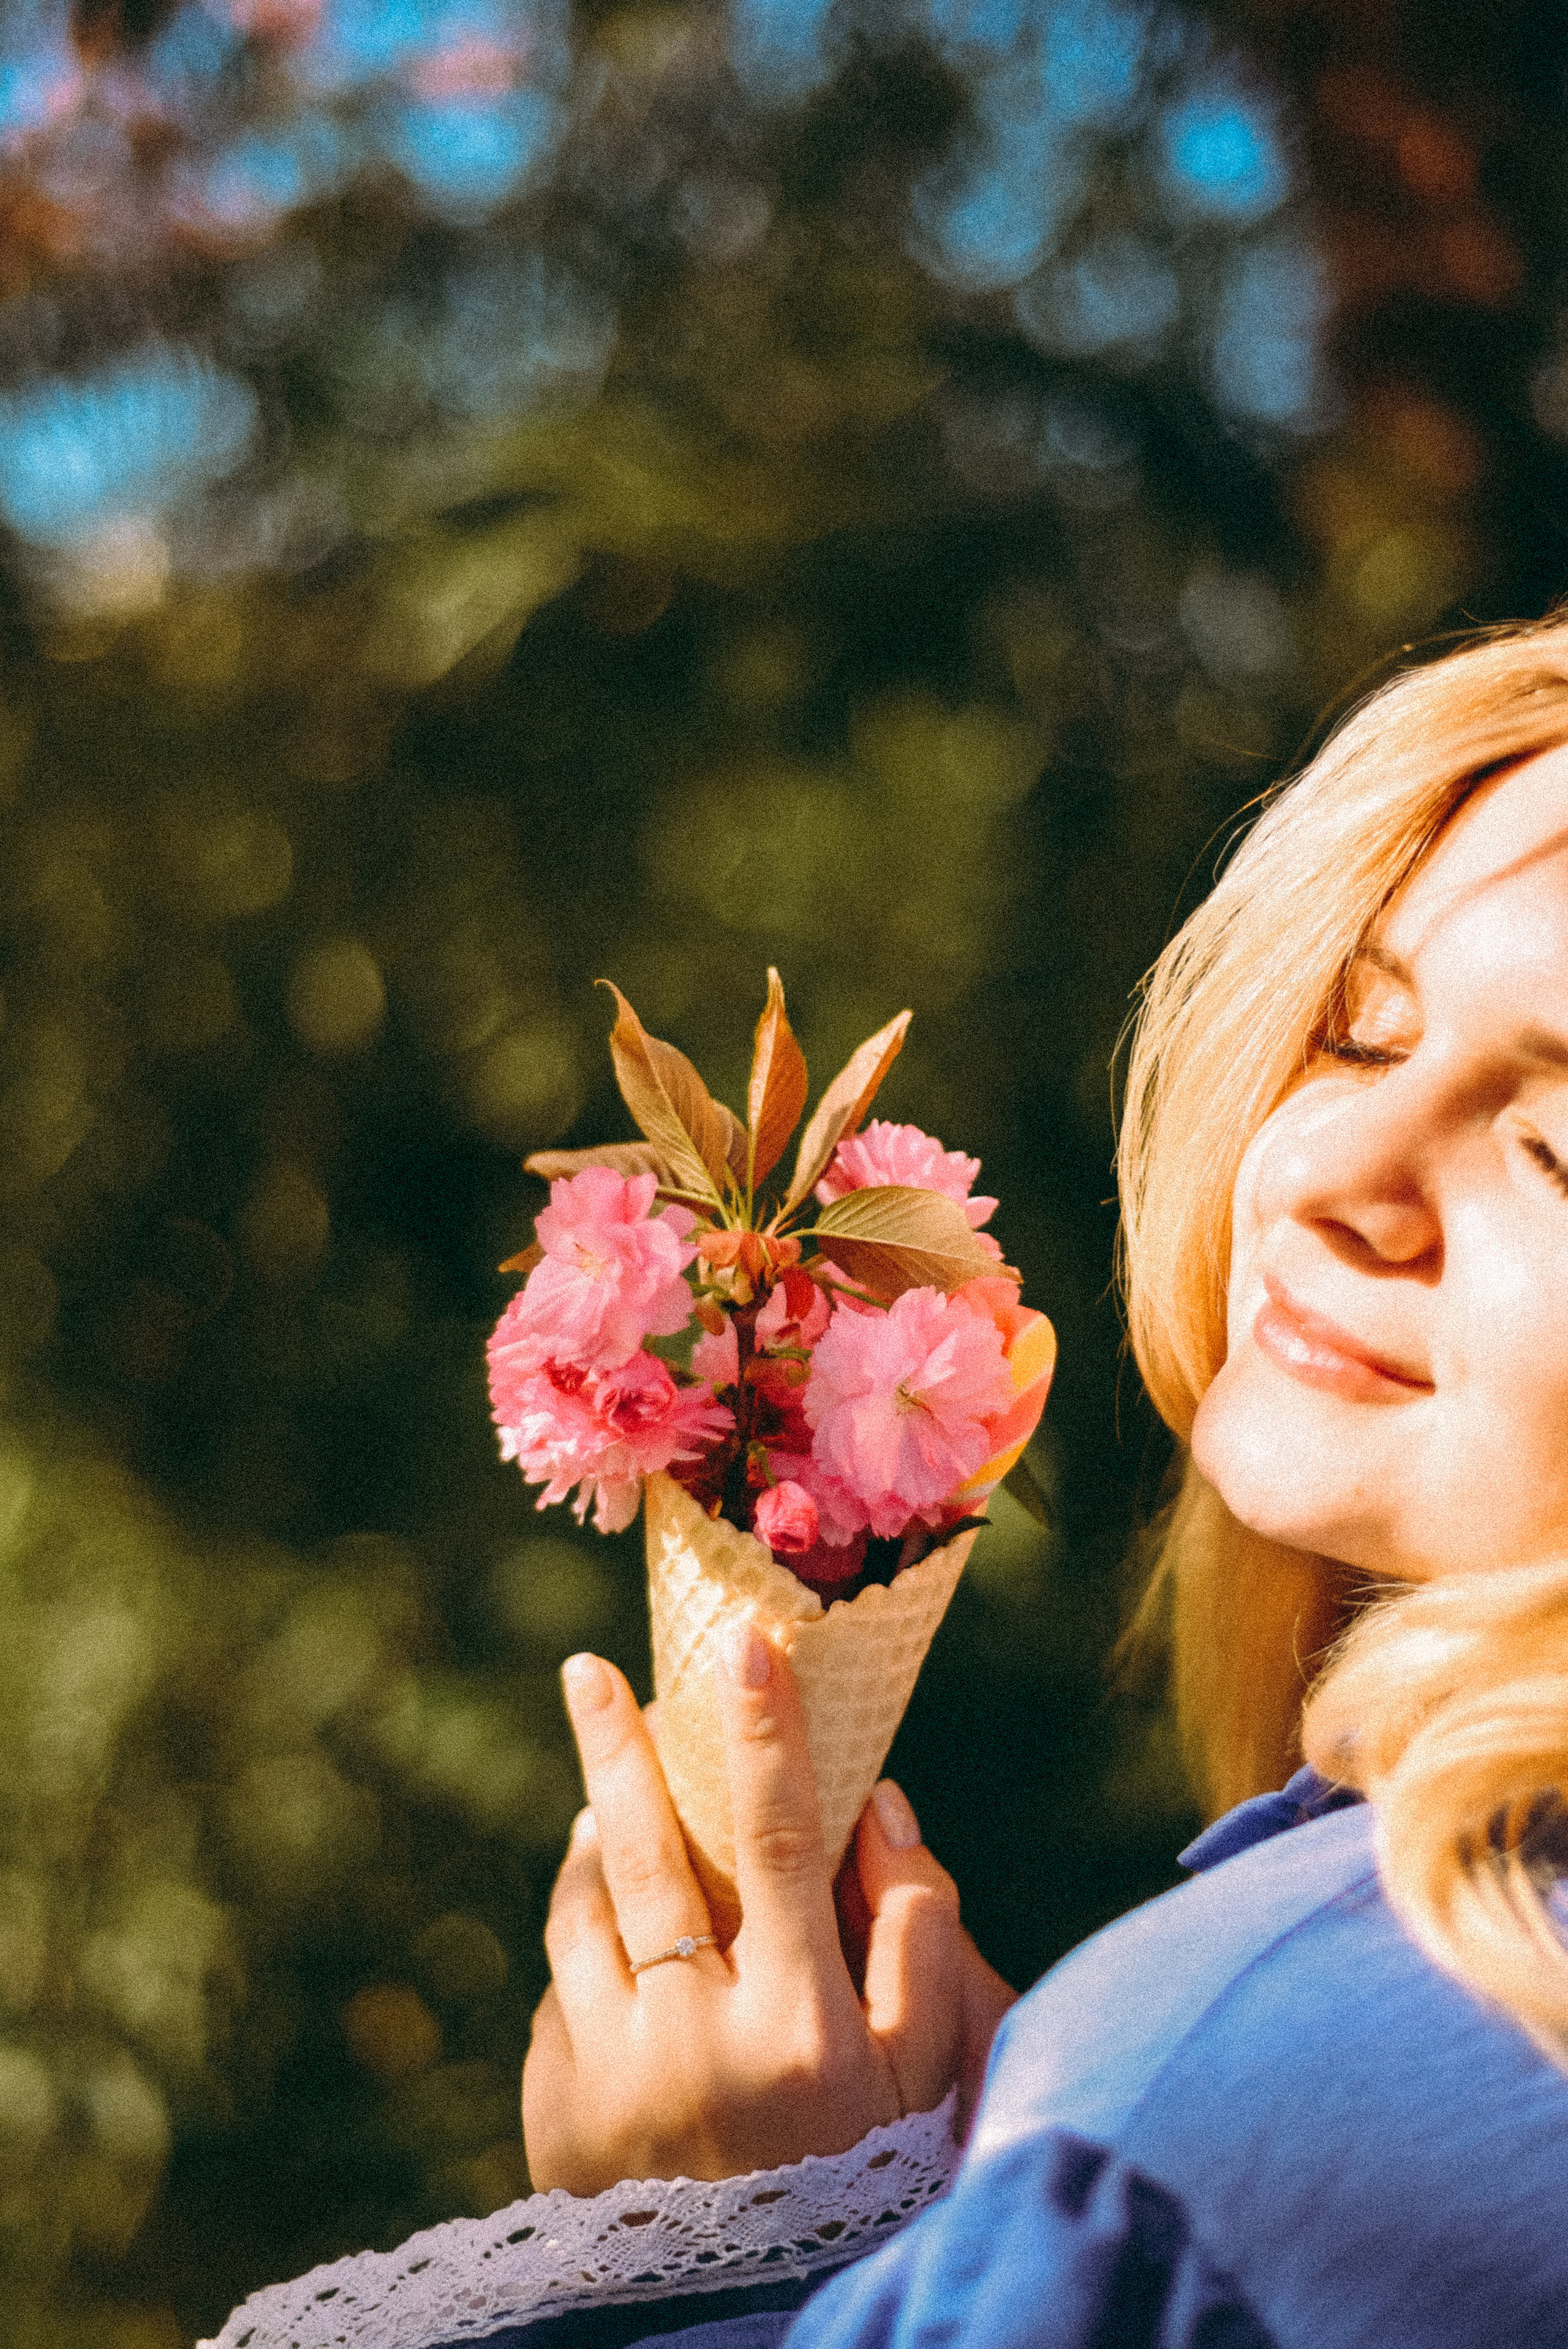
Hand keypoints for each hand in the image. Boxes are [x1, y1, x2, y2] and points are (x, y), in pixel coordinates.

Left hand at [523, 1622, 1015, 2194]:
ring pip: (583, 1912)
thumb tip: (878, 1803)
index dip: (765, 1737)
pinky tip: (622, 1950)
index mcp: (797, 2030)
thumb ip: (918, 1930)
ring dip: (594, 1840)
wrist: (748, 2315)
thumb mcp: (924, 2072)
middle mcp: (693, 2046)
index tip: (744, 1647)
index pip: (776, 1843)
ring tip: (611, 1801)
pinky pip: (561, 1991)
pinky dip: (589, 1952)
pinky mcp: (552, 2111)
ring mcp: (609, 2080)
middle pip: (644, 1854)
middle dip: (617, 1747)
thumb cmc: (861, 2170)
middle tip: (588, 1670)